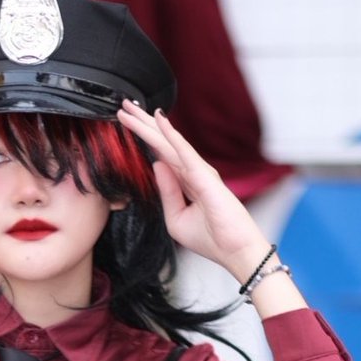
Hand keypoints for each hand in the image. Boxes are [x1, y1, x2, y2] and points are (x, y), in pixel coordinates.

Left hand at [117, 100, 269, 281]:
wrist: (237, 253)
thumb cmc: (212, 238)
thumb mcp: (176, 217)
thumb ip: (167, 191)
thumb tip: (156, 165)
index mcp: (186, 181)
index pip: (161, 154)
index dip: (144, 138)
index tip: (126, 123)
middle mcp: (193, 172)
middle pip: (162, 143)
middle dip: (142, 125)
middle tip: (123, 107)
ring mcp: (200, 172)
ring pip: (169, 143)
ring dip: (150, 126)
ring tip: (131, 110)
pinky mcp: (205, 178)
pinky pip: (184, 153)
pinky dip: (172, 136)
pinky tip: (159, 121)